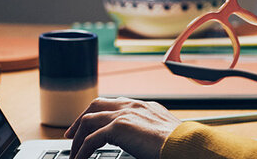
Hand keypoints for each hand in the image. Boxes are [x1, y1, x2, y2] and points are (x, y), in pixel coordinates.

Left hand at [65, 97, 181, 158]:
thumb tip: (140, 141)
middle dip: (81, 119)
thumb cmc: (178, 143)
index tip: (91, 124)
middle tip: (71, 134)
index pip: (115, 103)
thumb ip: (148, 131)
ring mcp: (124, 114)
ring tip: (73, 153)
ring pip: (89, 121)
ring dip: (78, 138)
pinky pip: (91, 140)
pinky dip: (82, 151)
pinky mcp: (118, 127)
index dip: (99, 113)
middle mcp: (132, 105)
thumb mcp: (161, 132)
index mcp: (143, 106)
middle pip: (96, 105)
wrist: (184, 144)